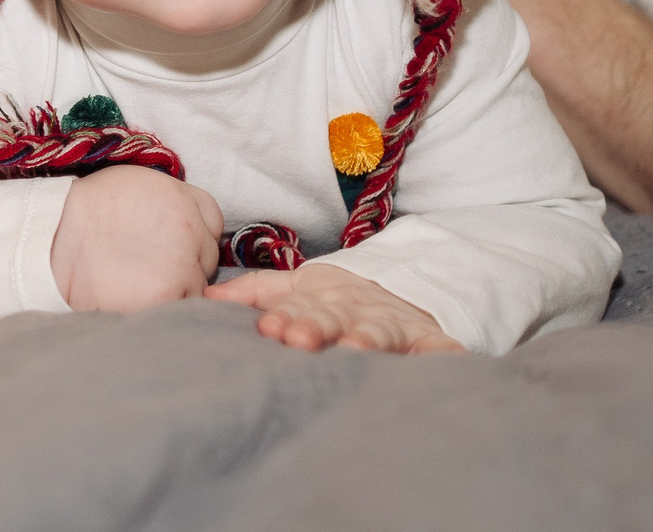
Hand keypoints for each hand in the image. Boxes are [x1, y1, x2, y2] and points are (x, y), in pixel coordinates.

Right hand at [49, 165, 224, 311]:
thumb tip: (178, 224)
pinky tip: (137, 300)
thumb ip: (166, 202)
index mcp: (181, 196)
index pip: (213, 220)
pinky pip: (181, 309)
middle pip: (206, 257)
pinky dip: (164, 311)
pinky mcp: (167, 293)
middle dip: (185, 265)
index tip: (172, 245)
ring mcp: (182, 262)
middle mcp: (190, 226)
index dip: (194, 235)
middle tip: (147, 269)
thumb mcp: (133, 185)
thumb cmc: (85, 213)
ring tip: (138, 286)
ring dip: (176, 291)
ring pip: (197, 287)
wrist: (53, 238)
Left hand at [204, 263, 463, 353]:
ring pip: (379, 332)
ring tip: (357, 350)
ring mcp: (392, 325)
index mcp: (321, 301)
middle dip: (318, 327)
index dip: (285, 317)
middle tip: (300, 338)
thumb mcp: (296, 288)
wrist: (398, 288)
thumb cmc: (333, 299)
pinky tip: (448, 364)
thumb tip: (204, 297)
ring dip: (369, 340)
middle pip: (335, 319)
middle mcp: (355, 312)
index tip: (269, 329)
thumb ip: (254, 292)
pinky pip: (439, 348)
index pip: (298, 308)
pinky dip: (444, 356)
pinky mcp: (428, 339)